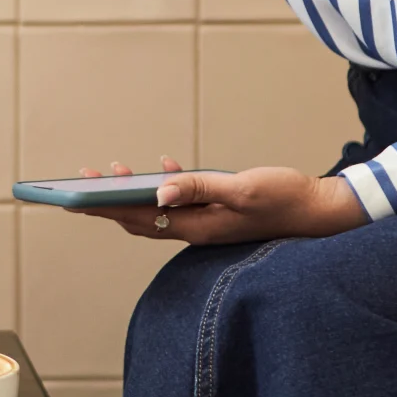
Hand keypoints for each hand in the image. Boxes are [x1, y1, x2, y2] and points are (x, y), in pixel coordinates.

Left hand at [77, 156, 366, 244]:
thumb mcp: (243, 188)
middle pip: (141, 217)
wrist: (320, 210)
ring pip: (158, 210)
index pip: (139, 217)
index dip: (105, 207)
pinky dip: (166, 186)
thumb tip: (160, 188)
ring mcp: (207, 222)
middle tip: (80, 182)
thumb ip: (201, 187)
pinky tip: (164, 168)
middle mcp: (197, 228)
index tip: (76, 198)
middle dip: (108, 202)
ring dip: (133, 193)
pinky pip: (181, 202)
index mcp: (197, 226)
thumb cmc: (286, 198)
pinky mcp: (218, 212)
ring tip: (112, 172)